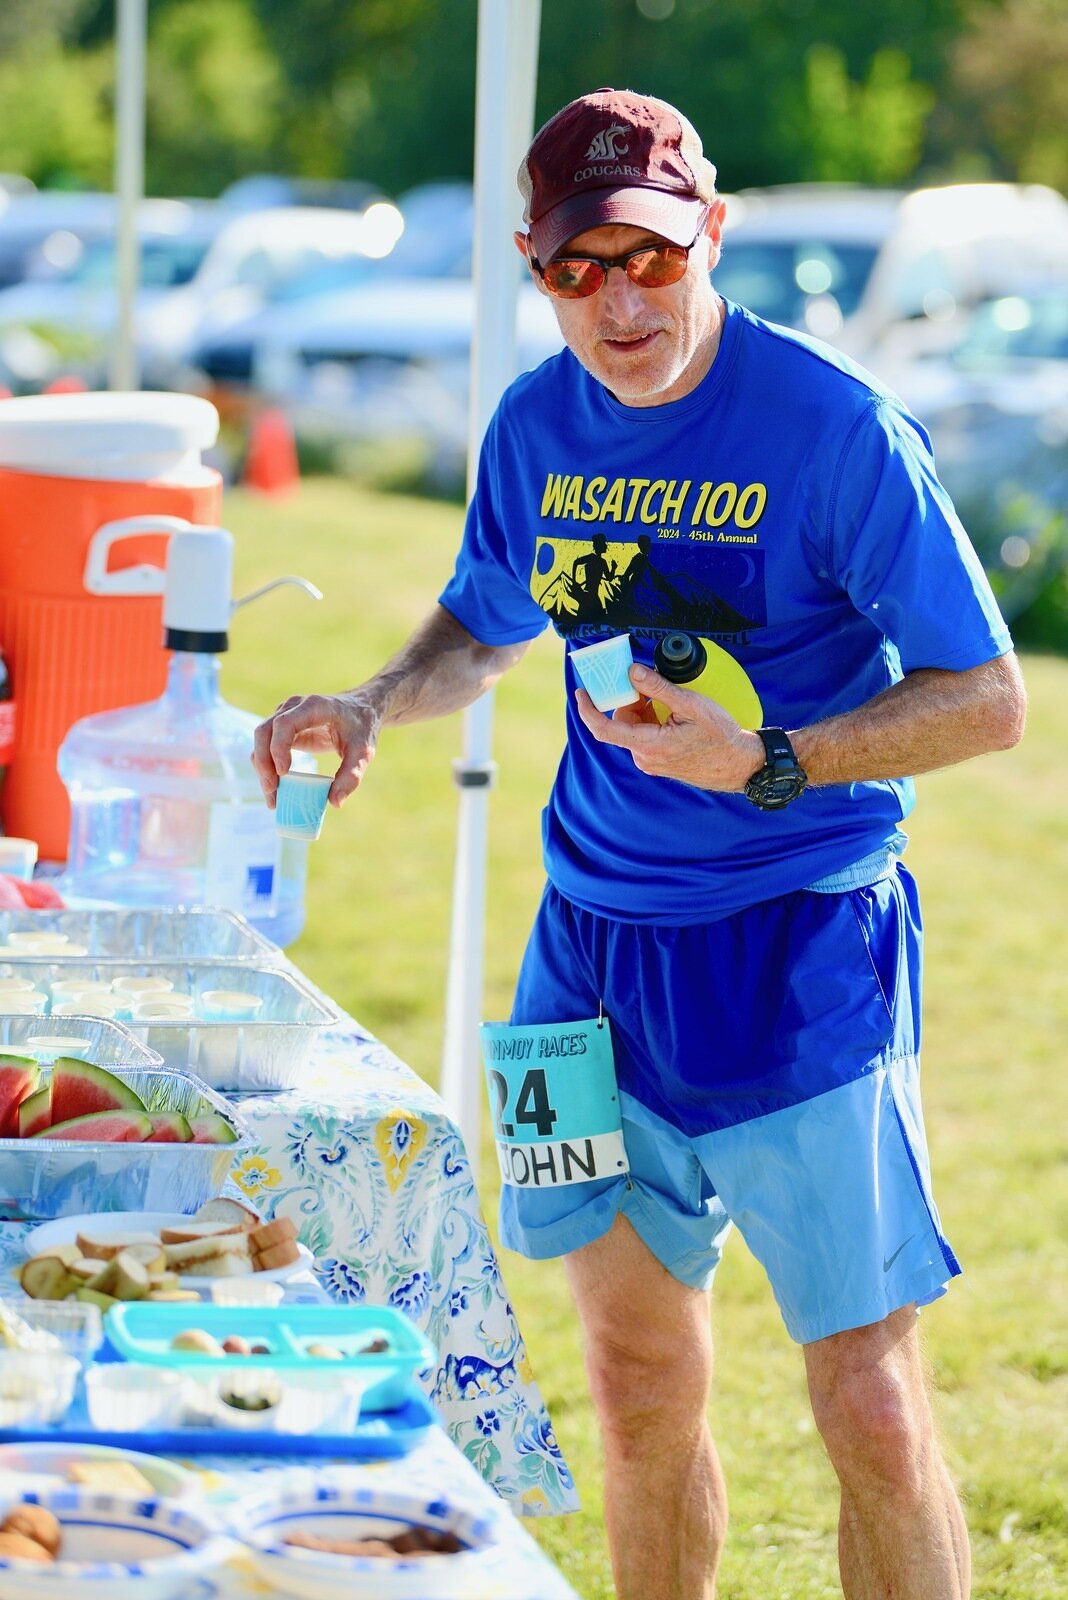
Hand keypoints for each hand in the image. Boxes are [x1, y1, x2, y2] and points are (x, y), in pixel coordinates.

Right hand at [251, 692, 379, 808]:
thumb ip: (351, 774)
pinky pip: (267, 746)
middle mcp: (294, 707)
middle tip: (272, 791)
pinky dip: (267, 767)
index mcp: (314, 707)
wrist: (361, 710)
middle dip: (263, 762)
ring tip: (272, 797)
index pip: (285, 723)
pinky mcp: (283, 728)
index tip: (283, 773)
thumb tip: (334, 802)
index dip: (278, 747)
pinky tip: (275, 789)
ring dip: (262, 768)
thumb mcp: (363, 751)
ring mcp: (285, 715)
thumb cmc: (362, 728)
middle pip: (265, 731)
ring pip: (261, 740)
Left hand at [575, 663, 763, 791]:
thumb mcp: (690, 704)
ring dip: (643, 710)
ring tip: (668, 701)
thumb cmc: (719, 736)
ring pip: (633, 729)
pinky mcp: (658, 763)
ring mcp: (651, 762)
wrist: (739, 764)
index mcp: (648, 745)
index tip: (581, 692)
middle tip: (646, 683)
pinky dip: (650, 721)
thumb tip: (632, 671)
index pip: (605, 729)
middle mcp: (644, 758)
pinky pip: (644, 737)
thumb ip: (657, 687)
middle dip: (630, 701)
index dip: (588, 710)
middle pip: (622, 723)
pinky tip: (670, 715)